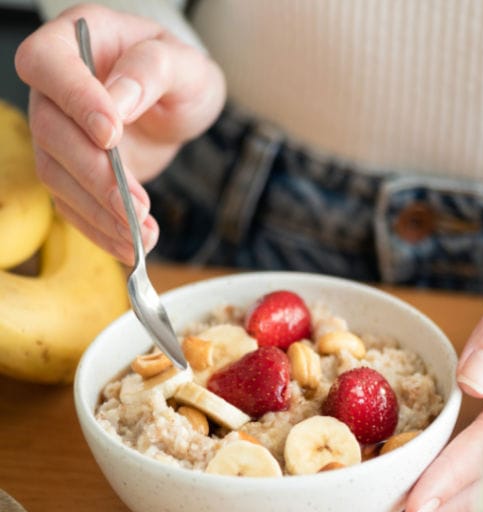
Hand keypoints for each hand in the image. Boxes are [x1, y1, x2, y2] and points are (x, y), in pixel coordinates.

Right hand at [15, 3, 224, 263]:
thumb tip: (117, 102)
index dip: (74, 101)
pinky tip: (132, 247)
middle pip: (51, 133)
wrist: (179, 106)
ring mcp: (61, 133)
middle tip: (136, 206)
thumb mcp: (183, 64)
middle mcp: (56, 89)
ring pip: (58, 177)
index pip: (48, 65)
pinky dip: (101, 231)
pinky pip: (73, 205)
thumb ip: (151, 71)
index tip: (112, 136)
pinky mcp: (74, 172)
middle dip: (95, 176)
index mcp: (74, 41)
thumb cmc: (181, 76)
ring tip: (143, 235)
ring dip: (100, 213)